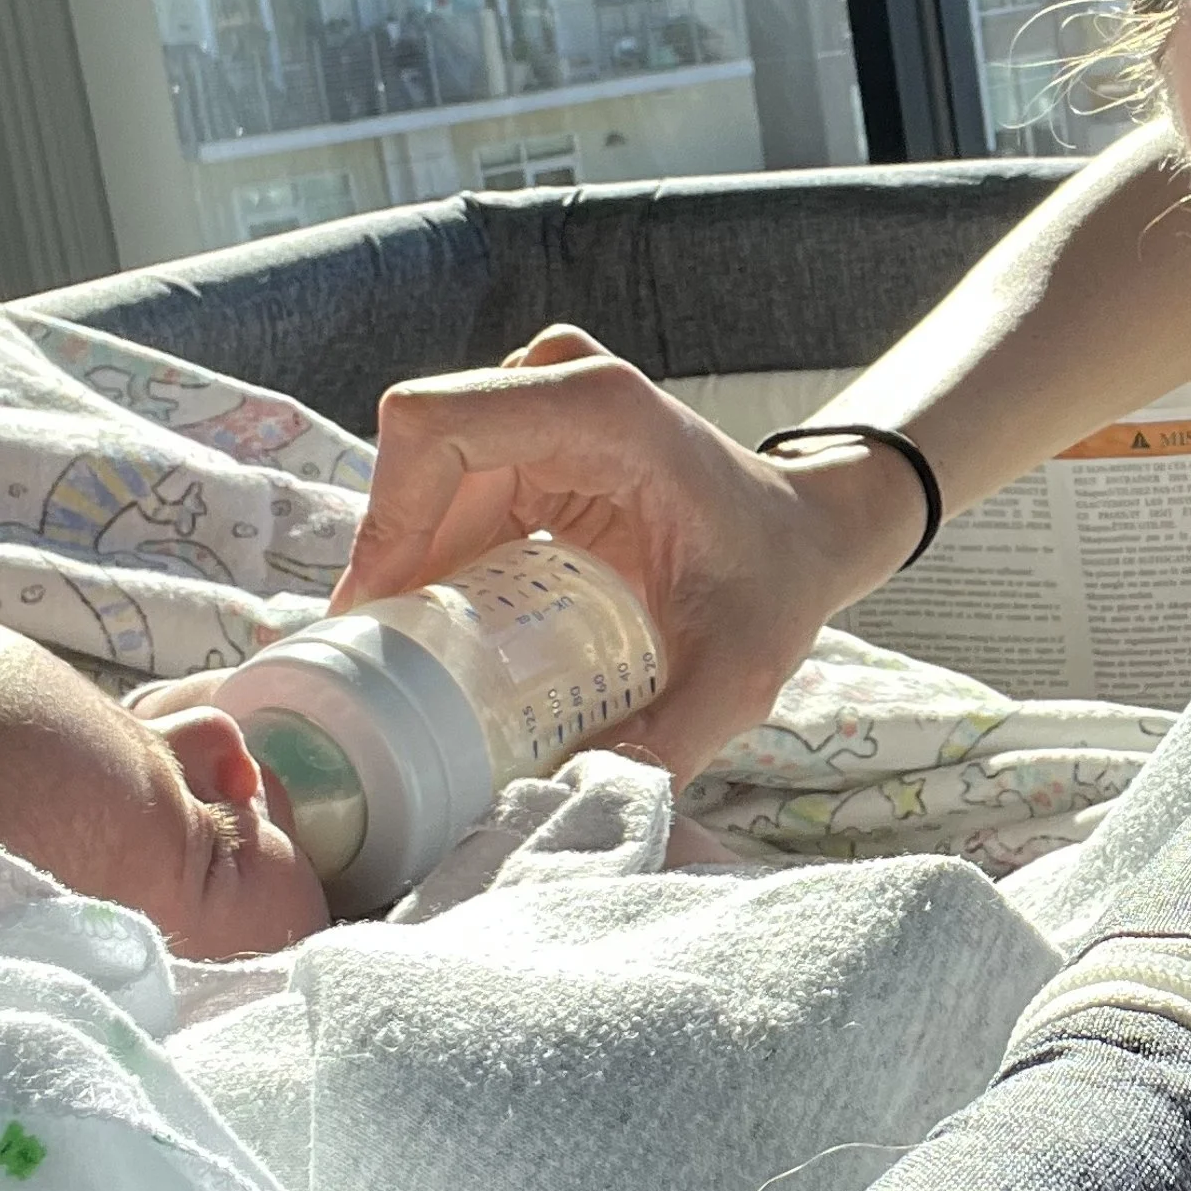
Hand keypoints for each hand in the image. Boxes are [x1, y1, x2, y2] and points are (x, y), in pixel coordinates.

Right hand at [331, 326, 928, 778]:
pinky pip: (452, 489)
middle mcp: (563, 386)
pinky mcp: (533, 435)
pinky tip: (443, 630)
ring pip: (428, 475)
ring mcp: (544, 402)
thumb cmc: (778, 584)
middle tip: (384, 663)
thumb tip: (570, 804)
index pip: (438, 431)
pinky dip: (436, 556)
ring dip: (410, 563)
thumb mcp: (734, 676)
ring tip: (407, 660)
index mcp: (601, 413)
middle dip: (392, 554)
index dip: (389, 519)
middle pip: (419, 454)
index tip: (379, 616)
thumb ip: (663, 743)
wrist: (810, 535)